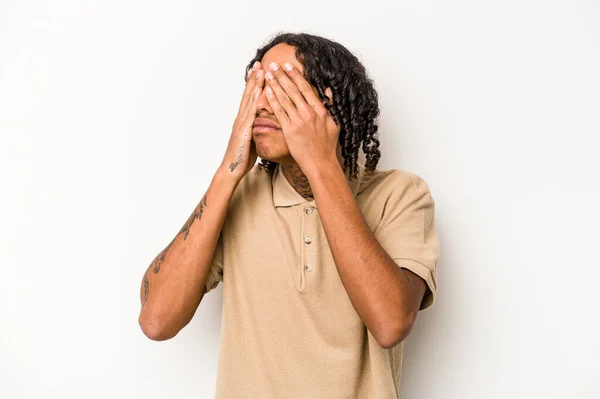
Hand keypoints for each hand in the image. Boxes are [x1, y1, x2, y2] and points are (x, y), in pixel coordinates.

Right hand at [220, 61, 264, 181]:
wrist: (232, 170)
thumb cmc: (243, 158)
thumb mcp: (253, 140)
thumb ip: (256, 130)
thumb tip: (264, 125)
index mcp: (244, 120)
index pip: (250, 99)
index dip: (254, 84)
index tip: (260, 71)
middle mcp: (241, 118)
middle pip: (248, 94)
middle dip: (254, 78)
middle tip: (259, 63)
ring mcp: (241, 123)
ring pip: (249, 100)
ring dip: (254, 85)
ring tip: (260, 70)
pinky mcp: (243, 130)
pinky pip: (250, 113)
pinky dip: (254, 101)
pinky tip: (259, 92)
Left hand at [263, 61, 339, 177]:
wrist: (320, 163)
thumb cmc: (327, 146)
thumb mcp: (334, 123)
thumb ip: (330, 105)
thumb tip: (328, 90)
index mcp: (320, 110)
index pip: (306, 88)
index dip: (295, 75)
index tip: (288, 66)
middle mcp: (309, 113)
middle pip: (293, 90)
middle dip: (282, 76)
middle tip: (273, 65)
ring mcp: (298, 121)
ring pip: (284, 99)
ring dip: (275, 85)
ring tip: (268, 74)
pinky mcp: (289, 130)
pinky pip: (279, 112)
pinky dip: (273, 101)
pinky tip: (267, 92)